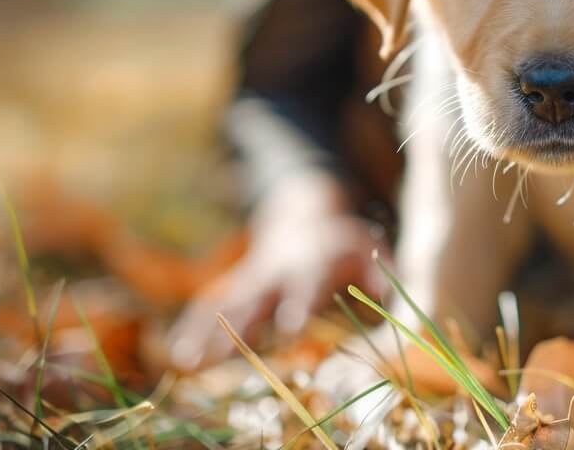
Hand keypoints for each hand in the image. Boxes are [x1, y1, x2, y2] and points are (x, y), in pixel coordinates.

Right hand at [166, 172, 391, 370]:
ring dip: (207, 331)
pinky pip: (211, 304)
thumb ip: (383, 276)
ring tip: (188, 360)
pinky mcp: (238, 284)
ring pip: (227, 304)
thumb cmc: (345, 244)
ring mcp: (253, 277)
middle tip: (225, 352)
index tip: (291, 327)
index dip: (299, 303)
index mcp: (313, 262)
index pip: (307, 284)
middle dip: (243, 324)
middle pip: (258, 297)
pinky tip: (179, 354)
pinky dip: (194, 326)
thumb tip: (394, 302)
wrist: (306, 212)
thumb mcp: (370, 252)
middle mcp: (277, 270)